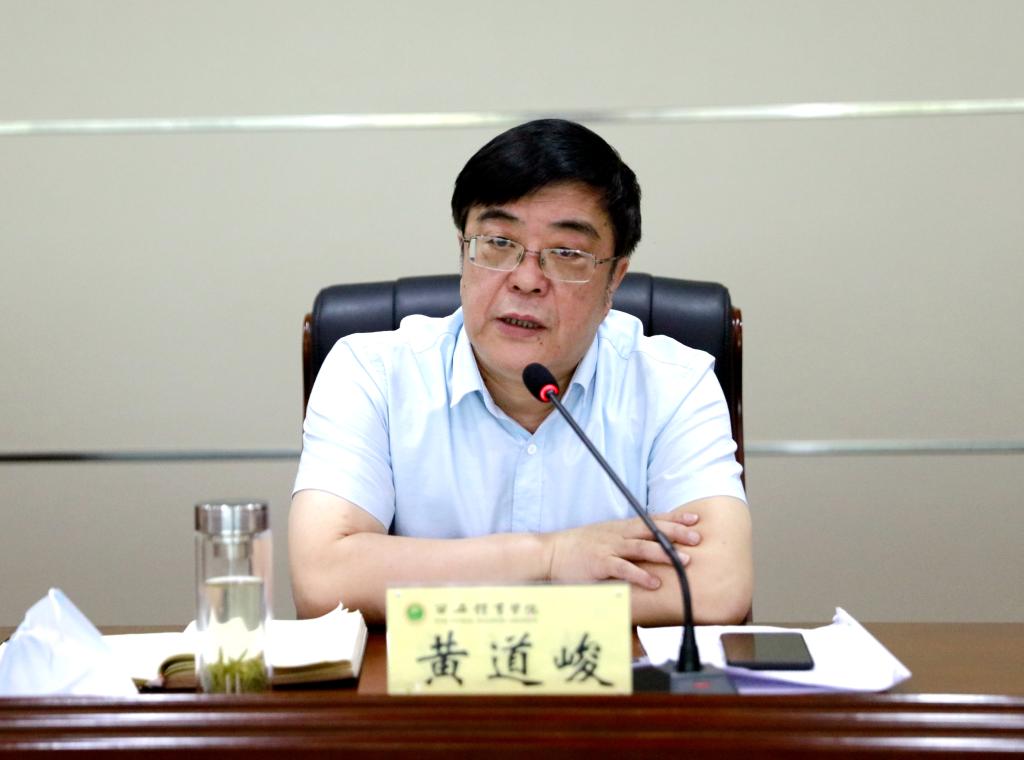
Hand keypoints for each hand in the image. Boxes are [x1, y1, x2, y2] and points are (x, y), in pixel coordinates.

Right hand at [544, 511, 700, 589]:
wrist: (552, 552)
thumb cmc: (581, 547)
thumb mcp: (606, 537)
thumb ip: (628, 540)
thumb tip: (651, 546)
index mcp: (622, 527)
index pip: (653, 519)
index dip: (675, 518)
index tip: (695, 518)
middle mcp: (619, 534)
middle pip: (653, 530)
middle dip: (677, 532)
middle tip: (698, 537)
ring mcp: (610, 548)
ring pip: (642, 547)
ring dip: (665, 553)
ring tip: (685, 560)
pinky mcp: (600, 563)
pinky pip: (623, 568)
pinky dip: (640, 575)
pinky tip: (655, 583)